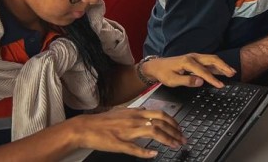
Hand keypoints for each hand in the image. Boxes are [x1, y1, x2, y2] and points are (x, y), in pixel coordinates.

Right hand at [67, 107, 184, 156]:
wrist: (85, 127)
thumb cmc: (103, 122)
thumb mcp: (123, 112)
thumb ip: (138, 113)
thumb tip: (149, 114)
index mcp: (136, 113)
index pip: (160, 114)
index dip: (173, 121)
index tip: (179, 129)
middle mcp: (134, 119)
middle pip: (161, 122)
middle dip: (175, 130)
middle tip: (182, 139)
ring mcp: (128, 131)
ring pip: (153, 132)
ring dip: (167, 139)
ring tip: (175, 145)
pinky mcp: (120, 143)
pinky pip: (135, 148)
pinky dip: (146, 152)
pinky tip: (154, 154)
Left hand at [141, 54, 235, 88]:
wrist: (156, 66)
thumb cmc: (164, 73)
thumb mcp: (172, 80)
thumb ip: (187, 81)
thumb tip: (200, 81)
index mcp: (187, 62)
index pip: (203, 71)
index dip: (213, 79)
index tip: (221, 85)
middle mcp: (193, 57)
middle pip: (212, 59)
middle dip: (224, 66)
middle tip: (232, 73)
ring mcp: (195, 57)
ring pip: (212, 59)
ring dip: (222, 65)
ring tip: (232, 71)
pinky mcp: (195, 59)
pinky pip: (208, 61)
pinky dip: (217, 65)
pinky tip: (222, 70)